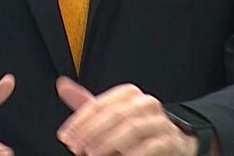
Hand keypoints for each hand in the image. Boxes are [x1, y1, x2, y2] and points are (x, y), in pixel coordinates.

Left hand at [56, 77, 198, 154]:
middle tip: (77, 148)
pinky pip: (153, 145)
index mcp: (129, 94)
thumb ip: (87, 105)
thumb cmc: (134, 133)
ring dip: (109, 142)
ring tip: (94, 155)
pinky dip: (135, 153)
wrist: (170, 147)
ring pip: (133, 127)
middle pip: (114, 114)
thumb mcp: (108, 117)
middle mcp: (147, 103)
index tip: (66, 137)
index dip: (80, 121)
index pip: (99, 104)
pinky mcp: (172, 141)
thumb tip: (62, 84)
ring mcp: (161, 121)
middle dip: (92, 133)